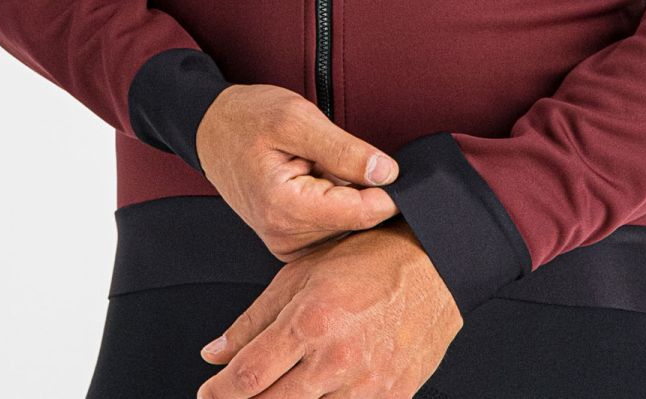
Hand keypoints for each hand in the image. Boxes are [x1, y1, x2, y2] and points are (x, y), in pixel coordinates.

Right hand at [194, 84, 401, 259]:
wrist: (212, 129)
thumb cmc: (248, 118)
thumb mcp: (297, 118)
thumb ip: (344, 149)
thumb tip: (387, 173)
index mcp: (283, 206)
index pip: (359, 214)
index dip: (387, 192)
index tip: (397, 172)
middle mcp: (282, 234)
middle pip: (355, 224)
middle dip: (365, 192)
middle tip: (352, 159)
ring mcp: (285, 241)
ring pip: (346, 227)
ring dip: (349, 197)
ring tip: (325, 166)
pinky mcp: (290, 239)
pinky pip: (332, 228)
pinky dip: (337, 203)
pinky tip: (321, 180)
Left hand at [196, 217, 462, 398]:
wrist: (436, 263)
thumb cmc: (369, 259)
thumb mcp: (303, 274)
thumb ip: (255, 319)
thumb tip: (213, 354)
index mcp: (310, 320)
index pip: (248, 377)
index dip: (219, 394)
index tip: (209, 394)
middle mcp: (337, 357)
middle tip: (240, 395)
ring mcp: (367, 385)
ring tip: (281, 388)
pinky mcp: (392, 398)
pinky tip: (320, 392)